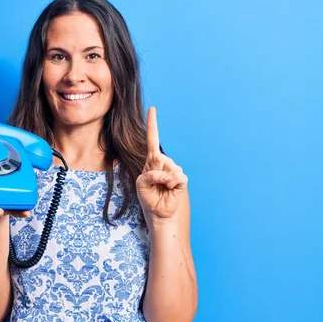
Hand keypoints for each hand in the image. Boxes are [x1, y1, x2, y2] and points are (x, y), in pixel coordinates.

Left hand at [136, 107, 187, 223]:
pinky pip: (178, 177)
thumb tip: (169, 173)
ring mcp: (173, 170)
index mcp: (151, 161)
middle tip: (154, 185)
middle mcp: (163, 162)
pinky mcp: (181, 179)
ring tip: (161, 189)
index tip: (152, 109)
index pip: (152, 139)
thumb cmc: (148, 197)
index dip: (152, 124)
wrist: (158, 212)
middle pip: (158, 157)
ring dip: (163, 180)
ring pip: (169, 168)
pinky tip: (170, 189)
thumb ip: (150, 175)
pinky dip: (172, 183)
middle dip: (154, 172)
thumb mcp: (141, 184)